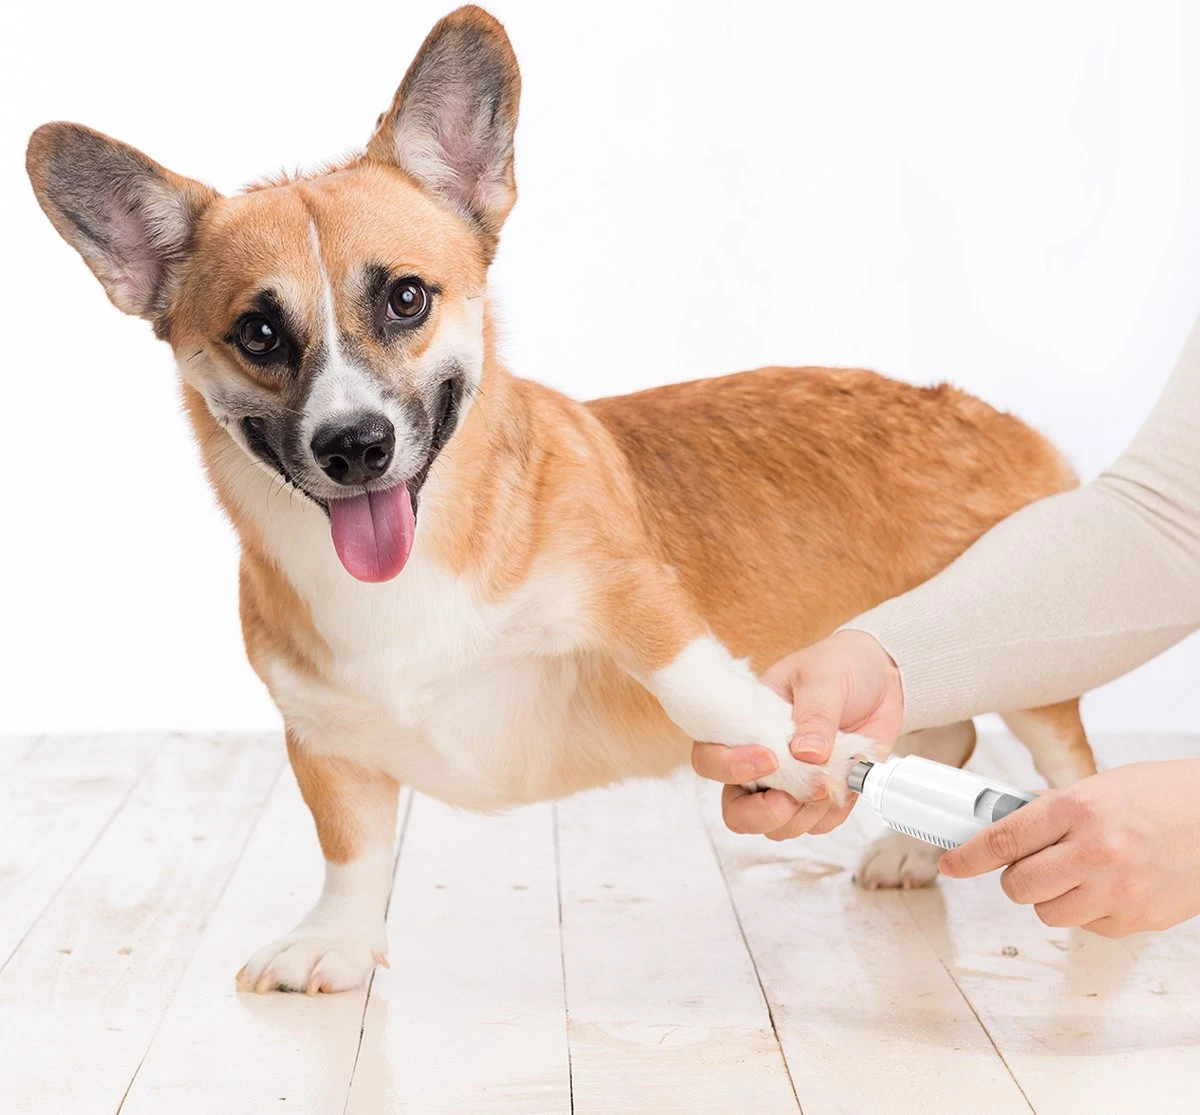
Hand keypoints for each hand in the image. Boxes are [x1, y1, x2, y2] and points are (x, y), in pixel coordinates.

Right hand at [692, 629, 903, 839]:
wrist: (881, 676)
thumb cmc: (838, 666)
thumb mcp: (823, 677)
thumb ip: (814, 714)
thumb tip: (806, 753)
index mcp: (745, 725)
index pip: (710, 758)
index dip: (730, 768)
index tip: (769, 758)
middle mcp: (760, 761)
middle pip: (736, 810)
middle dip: (762, 814)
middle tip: (794, 796)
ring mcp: (790, 784)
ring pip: (777, 827)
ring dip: (805, 814)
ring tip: (831, 781)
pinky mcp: (821, 797)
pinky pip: (818, 826)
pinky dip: (833, 813)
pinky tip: (846, 782)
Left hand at [940, 759, 1199, 936]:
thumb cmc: (1161, 796)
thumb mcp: (1097, 787)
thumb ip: (1050, 811)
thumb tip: (1004, 828)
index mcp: (1078, 808)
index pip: (1002, 840)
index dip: (967, 856)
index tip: (952, 864)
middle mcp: (1097, 851)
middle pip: (1018, 886)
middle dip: (1015, 877)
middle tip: (1031, 863)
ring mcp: (1120, 890)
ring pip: (1048, 913)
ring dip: (1051, 896)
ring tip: (1076, 873)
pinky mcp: (1140, 920)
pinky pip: (1087, 927)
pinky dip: (1087, 910)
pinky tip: (1108, 885)